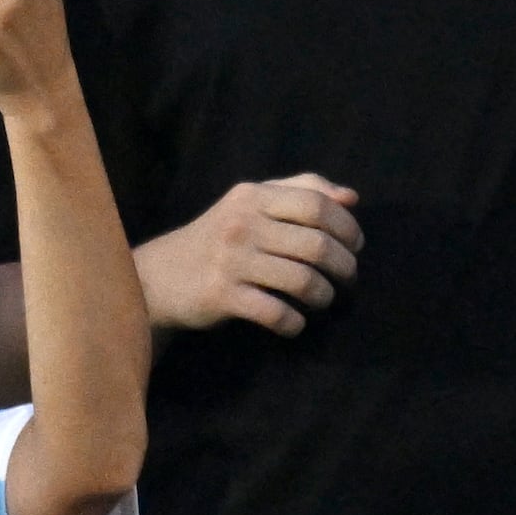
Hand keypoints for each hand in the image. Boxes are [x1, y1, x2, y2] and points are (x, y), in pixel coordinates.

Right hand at [134, 173, 363, 335]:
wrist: (160, 276)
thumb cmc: (219, 237)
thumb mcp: (253, 203)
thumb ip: (301, 191)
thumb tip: (351, 198)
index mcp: (253, 196)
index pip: (316, 204)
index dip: (347, 226)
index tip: (356, 245)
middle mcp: (242, 224)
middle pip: (317, 245)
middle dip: (344, 266)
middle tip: (348, 278)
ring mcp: (231, 261)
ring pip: (302, 281)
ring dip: (324, 296)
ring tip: (324, 299)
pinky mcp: (222, 296)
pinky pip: (276, 313)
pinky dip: (294, 323)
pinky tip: (295, 323)